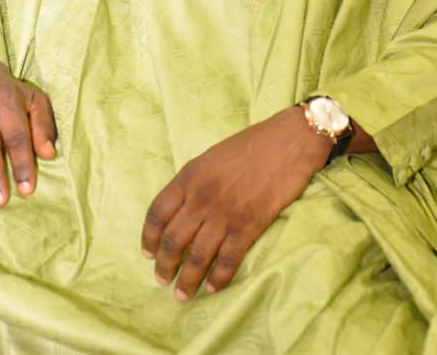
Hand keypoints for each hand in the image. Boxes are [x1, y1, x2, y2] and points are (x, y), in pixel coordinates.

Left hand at [141, 106, 332, 301]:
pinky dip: (218, 278)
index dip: (149, 237)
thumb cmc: (250, 146)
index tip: (148, 253)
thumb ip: (193, 182)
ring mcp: (224, 214)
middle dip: (165, 265)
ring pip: (197, 256)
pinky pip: (227, 260)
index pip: (158, 213)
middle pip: (173, 240)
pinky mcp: (248, 226)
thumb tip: (182, 210)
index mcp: (189, 177)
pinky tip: (213, 287)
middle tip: (163, 279)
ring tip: (182, 294)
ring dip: (187, 280)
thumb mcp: (210, 158)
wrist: (287, 142)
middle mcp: (201, 197)